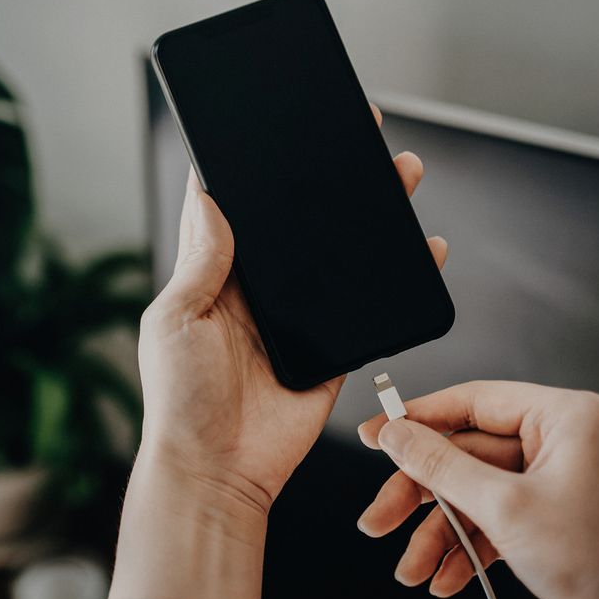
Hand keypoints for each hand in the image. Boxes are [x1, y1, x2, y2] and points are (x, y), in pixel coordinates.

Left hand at [111, 109, 445, 598]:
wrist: (218, 473)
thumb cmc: (181, 402)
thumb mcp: (176, 319)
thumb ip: (202, 261)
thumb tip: (209, 196)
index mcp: (214, 277)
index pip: (239, 209)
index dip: (260, 168)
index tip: (289, 124)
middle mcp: (257, 293)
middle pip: (300, 225)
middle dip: (331, 181)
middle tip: (361, 137)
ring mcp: (298, 322)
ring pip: (341, 258)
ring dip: (371, 217)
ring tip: (400, 176)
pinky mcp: (332, 353)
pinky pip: (369, 310)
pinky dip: (397, 279)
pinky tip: (422, 247)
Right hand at [357, 381, 598, 598]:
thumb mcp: (504, 507)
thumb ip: (442, 465)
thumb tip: (399, 435)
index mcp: (564, 418)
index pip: (474, 401)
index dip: (418, 418)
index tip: (377, 432)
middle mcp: (561, 442)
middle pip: (464, 453)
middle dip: (420, 496)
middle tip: (381, 517)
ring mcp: (554, 480)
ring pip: (471, 493)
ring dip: (438, 534)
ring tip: (412, 567)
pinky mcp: (547, 516)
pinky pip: (490, 520)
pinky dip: (465, 549)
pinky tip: (445, 576)